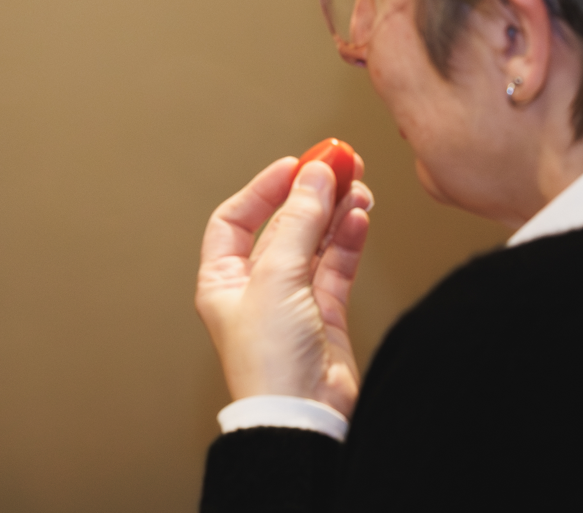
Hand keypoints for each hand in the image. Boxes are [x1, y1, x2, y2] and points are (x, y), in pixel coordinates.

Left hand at [196, 155, 373, 415]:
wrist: (304, 417)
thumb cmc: (270, 362)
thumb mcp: (277, 278)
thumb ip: (300, 222)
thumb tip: (315, 176)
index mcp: (222, 281)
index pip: (235, 220)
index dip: (263, 189)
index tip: (294, 165)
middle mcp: (254, 289)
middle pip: (282, 226)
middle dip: (310, 194)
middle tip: (339, 164)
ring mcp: (292, 302)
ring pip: (315, 243)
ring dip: (334, 213)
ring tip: (358, 186)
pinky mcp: (326, 316)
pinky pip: (337, 266)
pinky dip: (349, 240)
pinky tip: (360, 218)